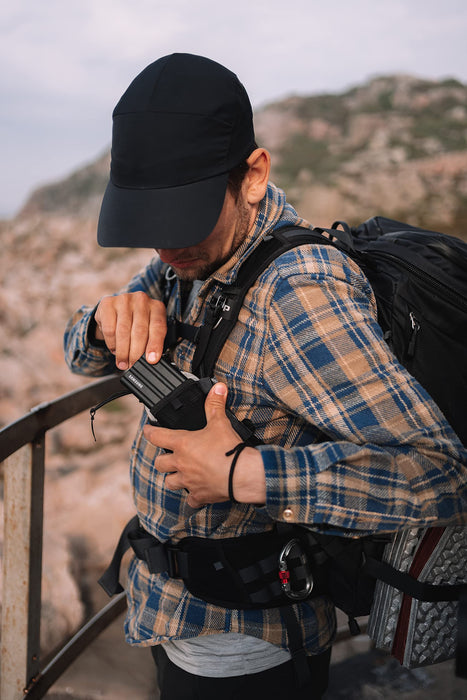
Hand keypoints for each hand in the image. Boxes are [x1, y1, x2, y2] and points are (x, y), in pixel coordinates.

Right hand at [94, 292, 166, 369]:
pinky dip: (112, 344)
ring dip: (123, 352)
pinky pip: (110, 329)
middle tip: (133, 365)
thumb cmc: (137, 322)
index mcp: (157, 307)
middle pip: (140, 331)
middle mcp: (142, 300)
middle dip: (136, 353)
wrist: (117, 309)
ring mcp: (124, 300)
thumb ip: (152, 341)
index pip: (158, 327)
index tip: (151, 360)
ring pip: (123, 332)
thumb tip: (150, 360)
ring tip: (123, 363)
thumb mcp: (149, 329)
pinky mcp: (107, 303)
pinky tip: (114, 350)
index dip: (155, 345)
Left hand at [143, 383, 265, 507]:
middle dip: (162, 459)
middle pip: (160, 464)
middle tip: (168, 455)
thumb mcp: (220, 423)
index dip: (150, 431)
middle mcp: (181, 464)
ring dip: (173, 478)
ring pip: (170, 483)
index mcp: (183, 444)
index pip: (157, 436)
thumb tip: (218, 388)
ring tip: (180, 474)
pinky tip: (198, 492)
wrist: (241, 474)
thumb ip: (215, 405)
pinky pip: (190, 500)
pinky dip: (193, 497)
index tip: (147, 430)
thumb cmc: (229, 449)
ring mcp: (189, 481)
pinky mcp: (200, 495)